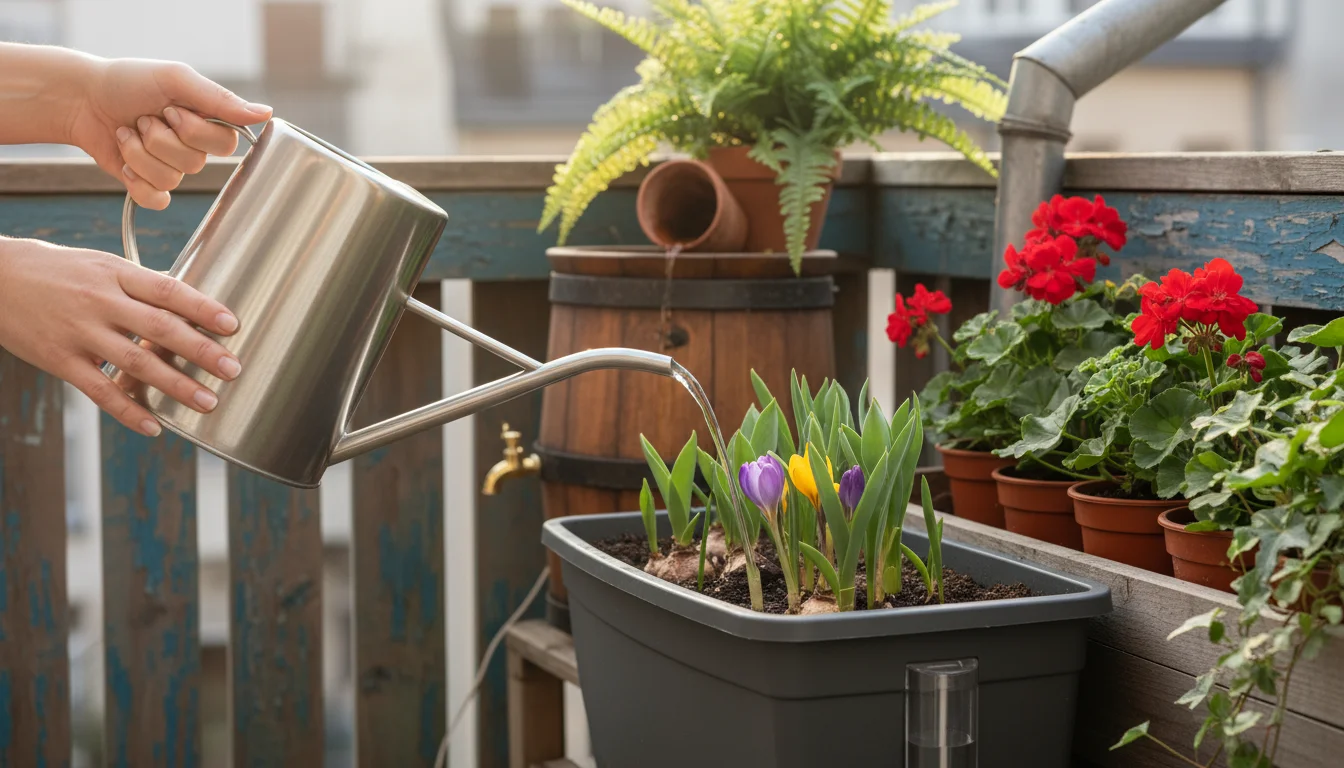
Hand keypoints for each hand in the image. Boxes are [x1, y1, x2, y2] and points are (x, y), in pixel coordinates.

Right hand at [0, 237, 241, 436]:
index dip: (203, 308)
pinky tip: (154, 426)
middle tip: (232, 369)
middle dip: (200, 350)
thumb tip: (190, 305)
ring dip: (175, 385)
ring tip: (207, 401)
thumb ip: (141, 286)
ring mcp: (79, 332)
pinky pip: (99, 391)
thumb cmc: (58, 272)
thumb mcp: (101, 265)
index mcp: (115, 273)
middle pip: (158, 327)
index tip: (233, 325)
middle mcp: (100, 301)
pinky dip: (128, 411)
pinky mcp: (59, 360)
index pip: (167, 290)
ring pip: (134, 362)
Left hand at [68, 57, 272, 208]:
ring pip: (173, 180)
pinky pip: (157, 200)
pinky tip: (124, 161)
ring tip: (126, 132)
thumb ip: (219, 98)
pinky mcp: (149, 185)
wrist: (80, 99)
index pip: (227, 145)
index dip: (195, 132)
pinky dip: (136, 181)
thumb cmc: (128, 81)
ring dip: (139, 154)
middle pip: (197, 164)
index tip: (171, 110)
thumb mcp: (175, 79)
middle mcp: (194, 147)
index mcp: (208, 121)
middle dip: (160, 140)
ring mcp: (172, 167)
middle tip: (144, 119)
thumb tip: (267, 114)